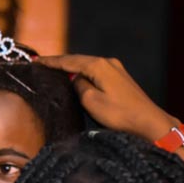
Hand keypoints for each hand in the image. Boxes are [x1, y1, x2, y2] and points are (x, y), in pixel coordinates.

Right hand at [36, 54, 175, 141]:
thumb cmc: (120, 114)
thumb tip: (76, 80)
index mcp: (99, 66)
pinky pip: (95, 71)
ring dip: (70, 67)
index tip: (35, 61)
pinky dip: (82, 72)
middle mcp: (108, 63)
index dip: (51, 62)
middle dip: (59, 62)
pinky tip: (75, 76)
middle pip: (78, 60)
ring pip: (87, 65)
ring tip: (54, 69)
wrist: (147, 122)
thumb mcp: (91, 101)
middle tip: (41, 64)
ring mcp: (116, 70)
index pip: (69, 61)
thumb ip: (79, 86)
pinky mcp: (119, 79)